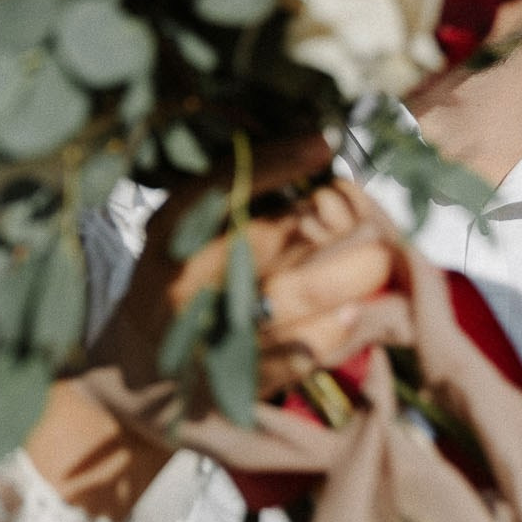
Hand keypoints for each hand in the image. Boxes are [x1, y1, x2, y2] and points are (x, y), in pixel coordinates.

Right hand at [97, 139, 404, 401]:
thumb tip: (309, 157)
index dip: (274, 163)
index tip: (322, 144)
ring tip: (381, 260)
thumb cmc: (178, 287)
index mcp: (169, 236)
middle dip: (328, 221)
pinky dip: (334, 331)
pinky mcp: (237, 376)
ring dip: (346, 276)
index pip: (219, 188)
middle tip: (371, 212)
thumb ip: (232, 204)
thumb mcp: (181, 236)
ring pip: (289, 296)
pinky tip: (359, 311)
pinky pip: (296, 351)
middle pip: (264, 240)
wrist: (140, 377)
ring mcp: (209, 332)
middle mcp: (185, 281)